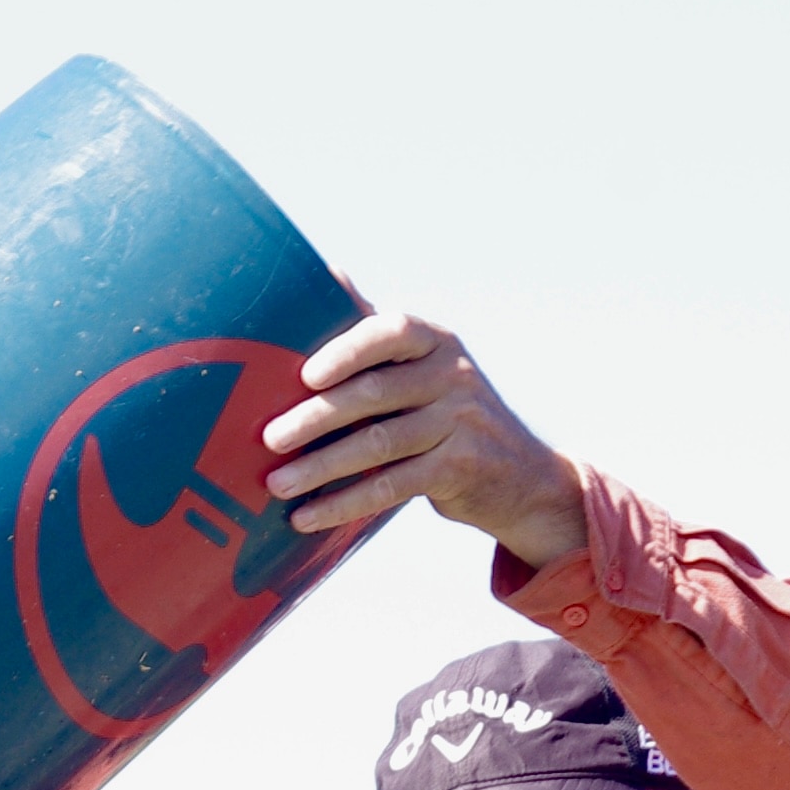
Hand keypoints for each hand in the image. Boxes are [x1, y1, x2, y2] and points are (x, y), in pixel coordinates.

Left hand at [262, 308, 590, 569]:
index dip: (347, 350)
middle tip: (269, 438)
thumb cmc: (445, 410)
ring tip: (277, 483)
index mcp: (436, 341)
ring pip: (379, 443)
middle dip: (316, 418)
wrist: (520, 475)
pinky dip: (344, 503)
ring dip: (321, 466)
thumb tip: (326, 273)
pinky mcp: (458, 470)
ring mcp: (460, 423)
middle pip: (375, 393)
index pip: (392, 331)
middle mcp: (453, 375)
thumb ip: (376, 332)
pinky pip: (391, 487)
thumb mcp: (424, 365)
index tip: (305, 375)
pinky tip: (308, 517)